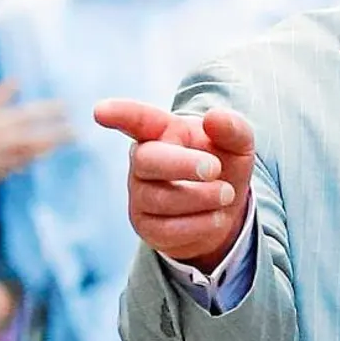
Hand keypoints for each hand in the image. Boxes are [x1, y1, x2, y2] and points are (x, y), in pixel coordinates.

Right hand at [0, 80, 69, 182]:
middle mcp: (11, 140)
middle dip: (62, 134)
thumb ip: (0, 94)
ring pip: (39, 152)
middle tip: (77, 131)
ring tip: (68, 140)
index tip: (66, 106)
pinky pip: (28, 163)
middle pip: (43, 137)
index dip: (52, 110)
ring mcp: (11, 157)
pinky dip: (38, 157)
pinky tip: (47, 151)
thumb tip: (17, 79)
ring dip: (54, 146)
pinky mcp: (9, 169)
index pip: (33, 114)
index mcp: (4, 123)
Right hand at [94, 100, 254, 270]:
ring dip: (202, 197)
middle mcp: (143, 161)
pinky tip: (216, 216)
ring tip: (227, 194)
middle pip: (147, 160)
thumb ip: (233, 129)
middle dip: (183, 164)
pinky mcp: (145, 226)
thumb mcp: (237, 145)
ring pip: (161, 198)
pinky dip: (201, 223)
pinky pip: (169, 229)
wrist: (224, 209)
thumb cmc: (223, 166)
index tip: (101, 111)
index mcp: (163, 132)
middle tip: (214, 168)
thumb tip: (215, 117)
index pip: (137, 120)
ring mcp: (139, 194)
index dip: (120, 114)